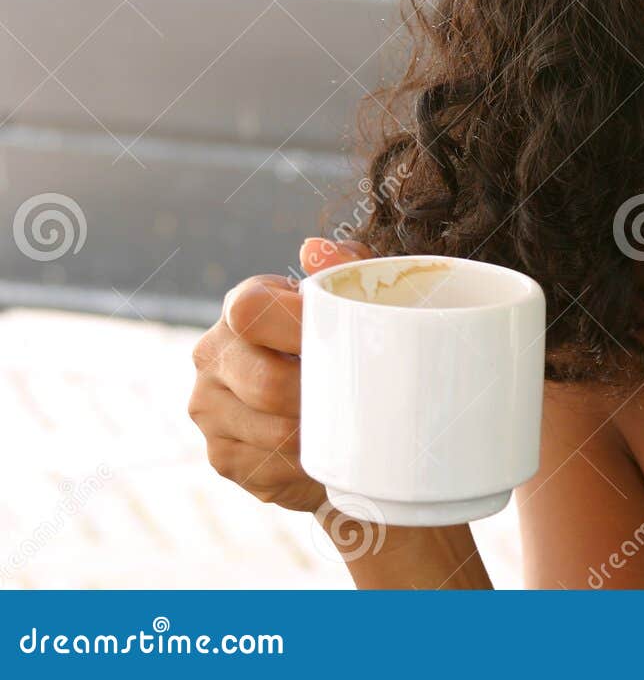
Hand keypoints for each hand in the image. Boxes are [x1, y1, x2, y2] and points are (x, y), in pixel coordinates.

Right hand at [188, 237, 376, 513]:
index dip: (300, 330)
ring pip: (273, 432)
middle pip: (267, 383)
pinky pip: (270, 468)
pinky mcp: (222, 457)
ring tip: (350, 423)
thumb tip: (313, 250)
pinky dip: (309, 464)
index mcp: (241, 306)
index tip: (347, 342)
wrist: (332, 413)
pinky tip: (326, 450)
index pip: (251, 312)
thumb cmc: (344, 343)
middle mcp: (212, 354)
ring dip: (320, 435)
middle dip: (321, 394)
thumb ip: (343, 267)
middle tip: (359, 395)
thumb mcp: (352, 299)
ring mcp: (208, 409)